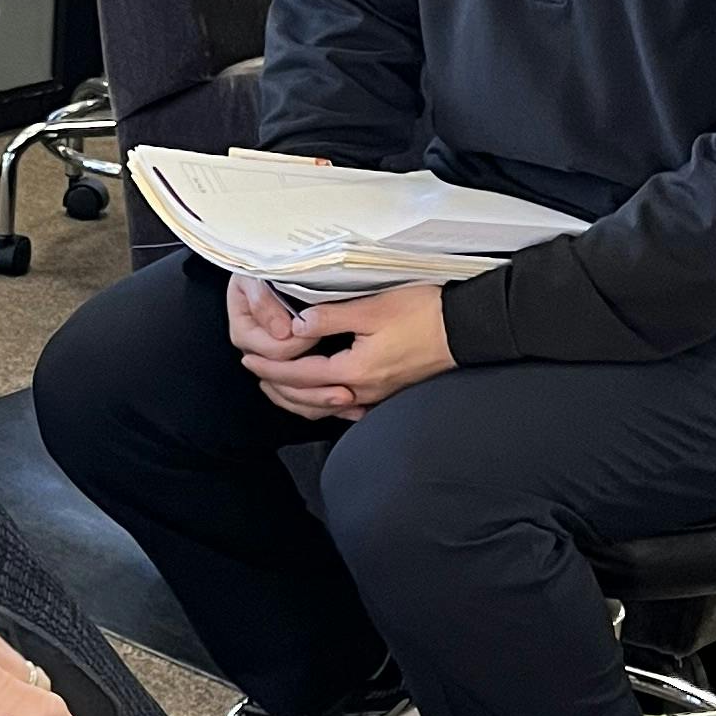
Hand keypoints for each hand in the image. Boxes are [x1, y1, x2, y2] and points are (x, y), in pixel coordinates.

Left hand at [237, 279, 452, 422]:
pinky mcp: (386, 392)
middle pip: (307, 398)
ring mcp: (375, 395)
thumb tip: (296, 326)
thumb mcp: (372, 308)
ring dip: (296, 397)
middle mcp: (362, 390)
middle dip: (277, 385)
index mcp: (354, 370)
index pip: (299, 375)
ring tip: (278, 384)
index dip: (270, 368)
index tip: (249, 359)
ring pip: (324, 407)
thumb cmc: (424, 314)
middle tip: (254, 371)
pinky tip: (318, 395)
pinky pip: (345, 407)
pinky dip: (322, 403)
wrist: (466, 330)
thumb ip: (329, 318)